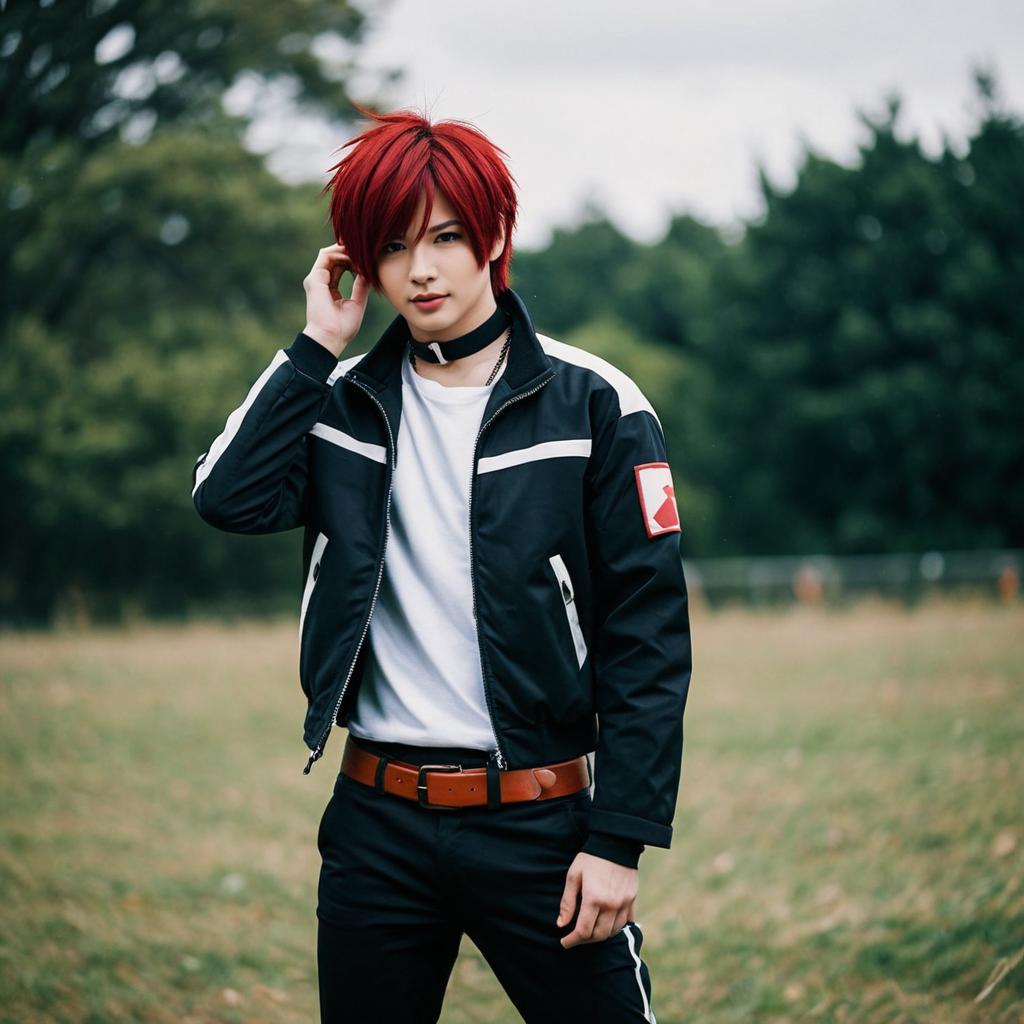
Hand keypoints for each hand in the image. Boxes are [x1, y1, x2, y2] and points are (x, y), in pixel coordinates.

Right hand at [302, 242, 369, 357]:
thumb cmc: (342, 328)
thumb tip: (368, 273)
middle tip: (365, 250)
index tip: (367, 260)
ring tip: (360, 251)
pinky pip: (326, 256)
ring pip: (329, 254)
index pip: (339, 268)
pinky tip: (353, 257)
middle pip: (333, 259)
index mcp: (329, 291)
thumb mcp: (357, 304)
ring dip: (345, 250)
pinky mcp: (314, 278)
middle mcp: (320, 283)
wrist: (330, 337)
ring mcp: (316, 280)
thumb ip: (360, 287)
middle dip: (349, 252)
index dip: (352, 261)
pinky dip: (340, 253)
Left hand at [556, 851, 637, 947]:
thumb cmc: (590, 858)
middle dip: (584, 941)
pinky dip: (615, 928)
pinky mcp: (632, 899)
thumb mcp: (574, 876)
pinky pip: (625, 922)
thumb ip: (567, 902)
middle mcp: (611, 904)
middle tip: (575, 938)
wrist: (615, 842)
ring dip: (600, 936)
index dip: (572, 940)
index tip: (564, 942)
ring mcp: (624, 903)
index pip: (583, 930)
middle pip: (599, 935)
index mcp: (594, 898)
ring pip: (613, 931)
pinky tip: (606, 925)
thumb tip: (561, 925)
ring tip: (589, 932)